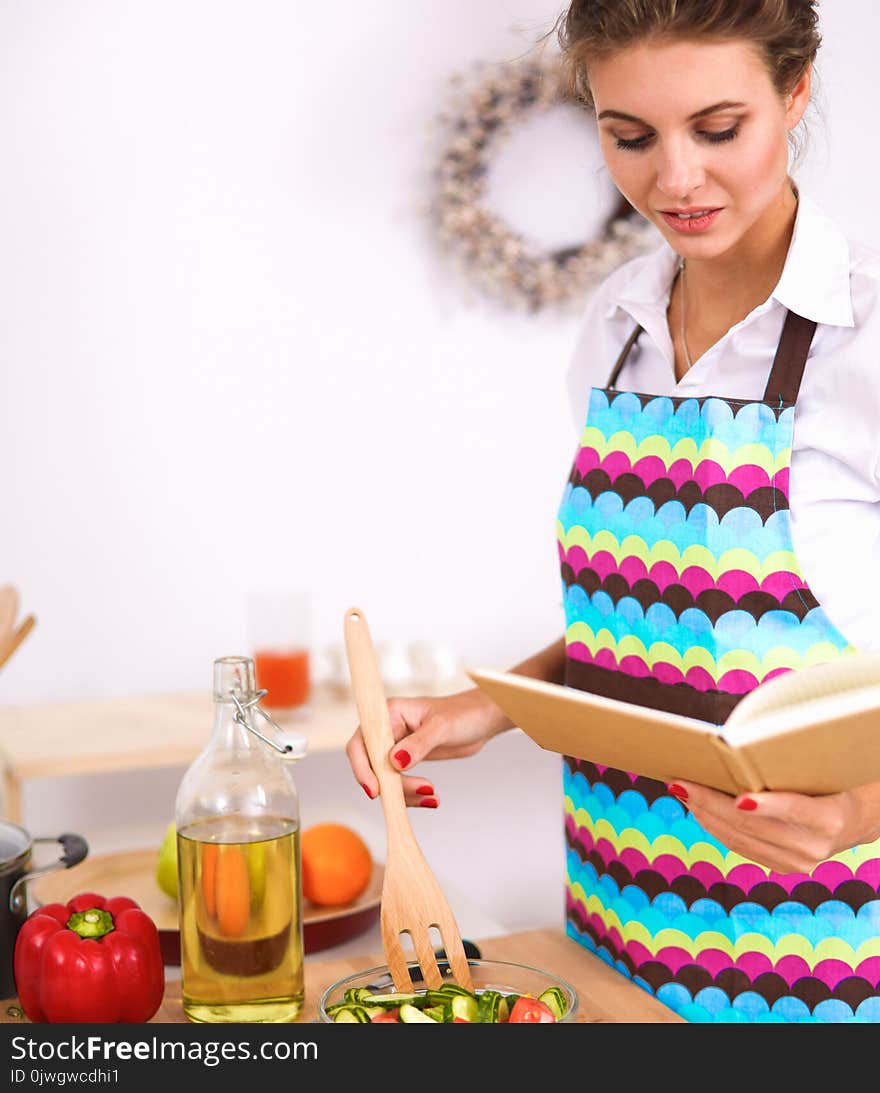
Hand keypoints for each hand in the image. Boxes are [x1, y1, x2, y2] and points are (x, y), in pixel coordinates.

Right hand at [346, 688, 510, 806]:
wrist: (482, 720)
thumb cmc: (464, 713)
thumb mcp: (441, 727)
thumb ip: (418, 744)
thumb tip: (395, 762)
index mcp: (389, 714)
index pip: (362, 743)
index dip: (362, 767)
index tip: (375, 790)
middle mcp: (388, 730)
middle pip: (371, 765)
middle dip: (391, 785)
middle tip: (420, 791)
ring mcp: (397, 746)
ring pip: (386, 778)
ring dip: (405, 793)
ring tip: (431, 795)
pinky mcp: (408, 760)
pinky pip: (400, 783)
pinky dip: (413, 794)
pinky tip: (432, 798)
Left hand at [669, 778, 879, 873]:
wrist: (854, 818)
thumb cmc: (830, 781)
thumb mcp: (819, 771)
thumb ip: (787, 768)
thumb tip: (738, 749)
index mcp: (830, 819)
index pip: (795, 810)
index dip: (767, 805)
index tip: (740, 798)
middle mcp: (813, 847)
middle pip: (752, 826)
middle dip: (711, 803)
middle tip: (681, 783)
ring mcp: (796, 863)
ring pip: (739, 839)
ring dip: (704, 814)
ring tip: (680, 791)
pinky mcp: (782, 868)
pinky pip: (740, 846)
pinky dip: (715, 826)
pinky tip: (697, 809)